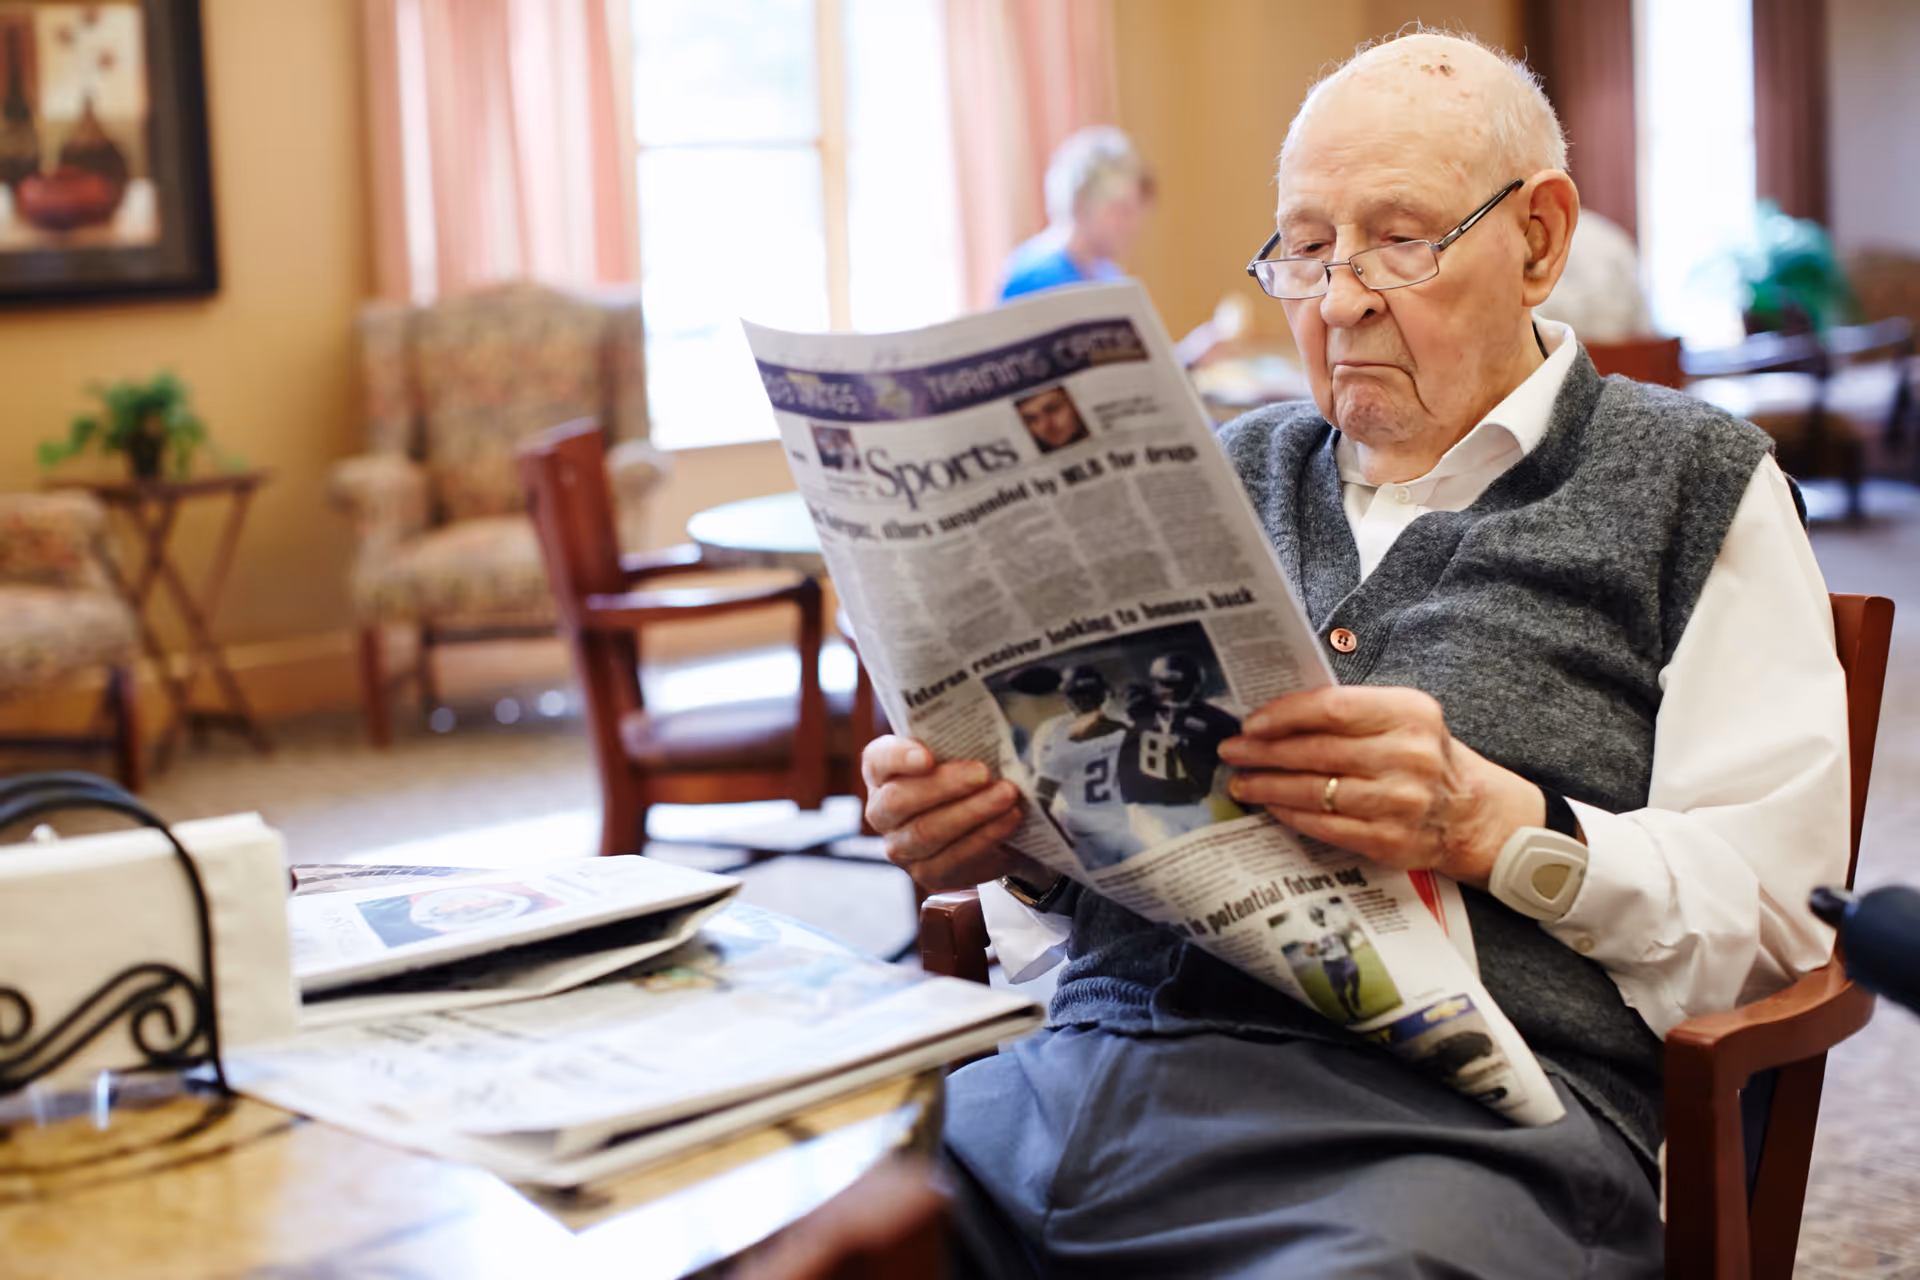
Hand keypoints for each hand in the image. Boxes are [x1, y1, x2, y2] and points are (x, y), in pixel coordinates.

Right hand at [862, 735, 1030, 892]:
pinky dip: (986, 836)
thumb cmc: (960, 779)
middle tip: (983, 772)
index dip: (899, 758)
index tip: (927, 756)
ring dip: (972, 811)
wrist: (977, 824)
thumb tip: (983, 743)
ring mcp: (901, 847)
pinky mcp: (928, 873)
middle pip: (900, 800)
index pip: (878, 760)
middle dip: (945, 785)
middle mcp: (882, 812)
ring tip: (1006, 794)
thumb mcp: (954, 755)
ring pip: (928, 832)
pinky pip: (953, 858)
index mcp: (880, 772)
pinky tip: (1008, 818)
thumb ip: (956, 747)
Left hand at [1216, 686, 1545, 887]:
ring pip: (1315, 791)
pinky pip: (1324, 825)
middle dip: (1264, 751)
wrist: (1470, 812)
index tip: (1251, 722)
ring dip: (1268, 785)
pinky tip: (1269, 805)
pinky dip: (1289, 813)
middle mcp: (1408, 756)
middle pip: (1317, 750)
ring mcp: (1399, 801)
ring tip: (1241, 781)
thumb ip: (1350, 711)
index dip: (1284, 714)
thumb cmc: (1422, 756)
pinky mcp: (1389, 840)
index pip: (1332, 708)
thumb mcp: (1402, 718)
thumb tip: (1275, 715)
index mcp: (1410, 713)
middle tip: (1232, 751)